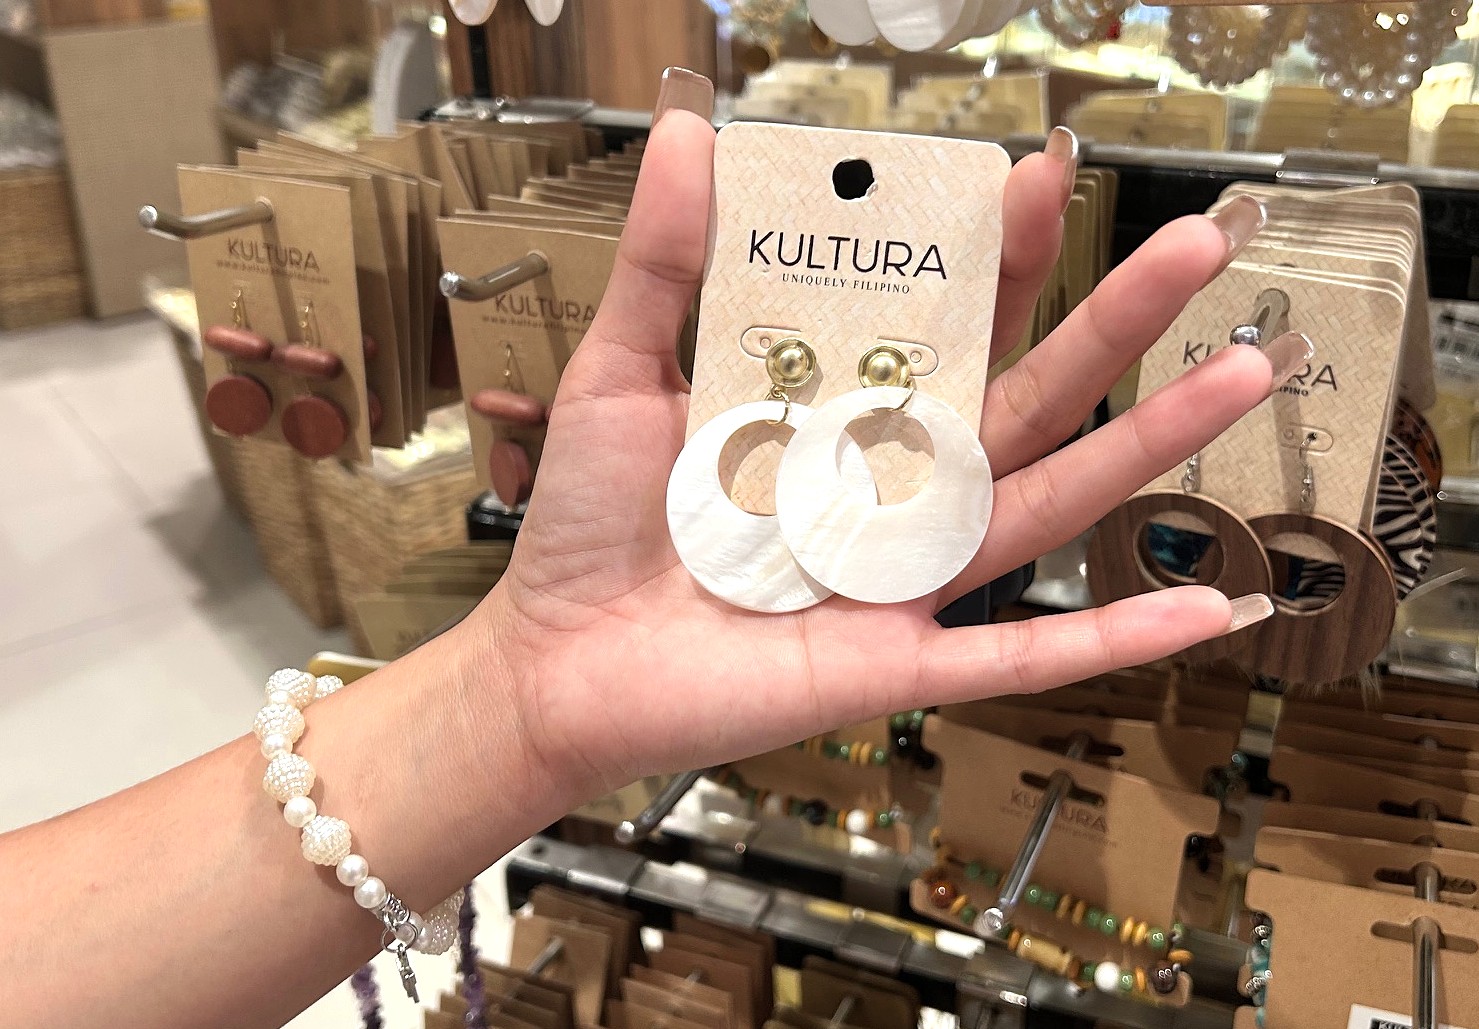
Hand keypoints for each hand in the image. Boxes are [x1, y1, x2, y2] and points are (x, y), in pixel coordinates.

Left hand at [466, 108, 1281, 801]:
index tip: (1037, 174)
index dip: (996, 250)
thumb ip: (665, 265)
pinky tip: (1208, 611)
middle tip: (1201, 241)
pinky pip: (1022, 656)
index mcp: (839, 411)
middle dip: (1114, 321)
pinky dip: (1111, 638)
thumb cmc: (592, 522)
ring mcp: (906, 572)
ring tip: (1245, 368)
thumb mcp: (626, 374)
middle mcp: (890, 484)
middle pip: (1025, 396)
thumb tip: (690, 136)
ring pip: (1048, 502)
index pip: (942, 319)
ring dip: (1150, 445)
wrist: (562, 660)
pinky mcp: (898, 657)